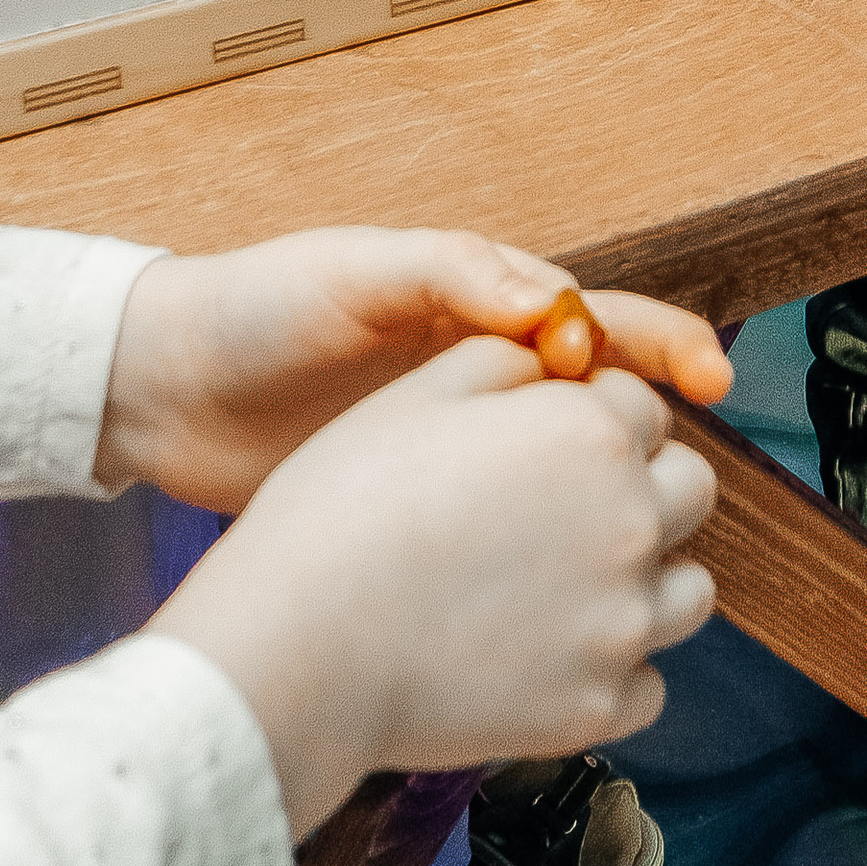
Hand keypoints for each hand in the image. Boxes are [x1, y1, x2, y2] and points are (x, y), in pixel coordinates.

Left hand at [98, 225, 735, 507]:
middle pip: (599, 407)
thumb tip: (553, 301)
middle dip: (654, 436)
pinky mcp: (419, 515)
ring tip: (645, 545)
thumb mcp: (356, 274)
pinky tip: (567, 590)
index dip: (661, 345)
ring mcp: (452, 454)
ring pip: (559, 478)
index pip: (597, 322)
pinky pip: (501, 531)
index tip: (707, 376)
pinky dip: (542, 556)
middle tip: (687, 477)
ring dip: (605, 504)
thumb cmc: (255, 310)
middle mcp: (478, 380)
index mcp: (477, 312)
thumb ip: (452, 275)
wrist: (159, 393)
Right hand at [150, 345, 717, 837]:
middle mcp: (629, 521)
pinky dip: (609, 671)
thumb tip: (551, 358)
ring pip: (689, 590)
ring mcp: (621, 622)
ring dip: (645, 579)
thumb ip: (504, 363)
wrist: (297, 647)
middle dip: (641, 487)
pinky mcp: (598, 707)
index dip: (592, 417)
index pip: (642, 406)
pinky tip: (545, 655)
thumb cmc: (340, 511)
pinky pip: (646, 683)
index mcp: (591, 433)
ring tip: (566, 585)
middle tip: (561, 512)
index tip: (544, 445)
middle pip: (688, 488)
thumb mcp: (415, 397)